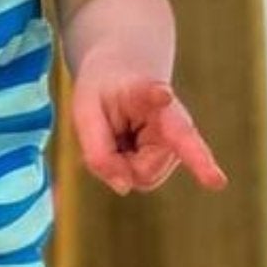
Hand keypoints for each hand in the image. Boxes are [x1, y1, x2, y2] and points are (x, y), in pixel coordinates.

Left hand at [70, 66, 226, 194]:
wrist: (122, 79)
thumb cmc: (102, 93)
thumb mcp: (86, 115)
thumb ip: (98, 153)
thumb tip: (124, 188)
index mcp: (146, 93)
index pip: (155, 98)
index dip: (158, 96)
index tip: (163, 94)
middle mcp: (175, 119)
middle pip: (144, 169)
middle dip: (119, 163)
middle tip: (110, 134)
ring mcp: (180, 143)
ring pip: (144, 178)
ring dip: (124, 165)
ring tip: (122, 136)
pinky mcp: (175, 158)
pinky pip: (143, 180)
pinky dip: (127, 169)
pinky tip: (129, 145)